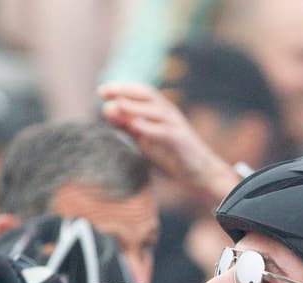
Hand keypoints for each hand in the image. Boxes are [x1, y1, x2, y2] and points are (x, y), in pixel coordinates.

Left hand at [98, 81, 237, 202]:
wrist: (200, 173)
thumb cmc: (172, 155)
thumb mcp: (145, 139)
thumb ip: (127, 125)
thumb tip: (106, 109)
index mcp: (160, 110)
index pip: (140, 92)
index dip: (122, 88)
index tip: (102, 91)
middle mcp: (168, 112)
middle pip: (146, 94)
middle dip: (125, 90)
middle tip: (104, 91)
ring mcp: (175, 125)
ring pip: (154, 110)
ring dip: (135, 106)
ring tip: (118, 103)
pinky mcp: (180, 140)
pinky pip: (163, 131)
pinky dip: (149, 127)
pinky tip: (135, 126)